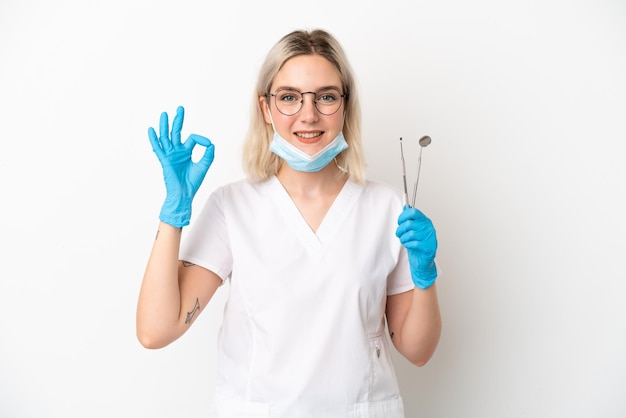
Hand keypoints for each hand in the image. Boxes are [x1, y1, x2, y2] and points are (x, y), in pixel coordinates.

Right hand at [148, 106, 214, 226]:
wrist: (184, 194)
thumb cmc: (192, 182)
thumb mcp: (203, 166)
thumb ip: (208, 155)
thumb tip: (211, 143)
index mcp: (186, 152)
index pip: (192, 138)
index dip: (201, 139)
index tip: (208, 143)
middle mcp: (177, 151)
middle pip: (176, 132)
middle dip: (178, 120)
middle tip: (180, 108)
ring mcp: (170, 155)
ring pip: (166, 137)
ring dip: (165, 126)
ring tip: (164, 114)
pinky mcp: (165, 160)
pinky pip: (158, 148)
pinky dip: (154, 139)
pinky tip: (151, 130)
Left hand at [396, 206, 437, 288]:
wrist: (422, 261)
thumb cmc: (417, 244)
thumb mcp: (412, 229)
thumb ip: (410, 218)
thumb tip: (405, 207)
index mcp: (425, 221)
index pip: (413, 212)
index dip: (403, 216)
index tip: (399, 222)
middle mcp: (429, 228)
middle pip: (409, 223)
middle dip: (400, 230)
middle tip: (399, 234)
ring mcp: (430, 237)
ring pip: (410, 234)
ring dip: (403, 239)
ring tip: (404, 241)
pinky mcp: (429, 247)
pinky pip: (413, 243)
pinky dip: (408, 245)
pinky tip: (409, 246)